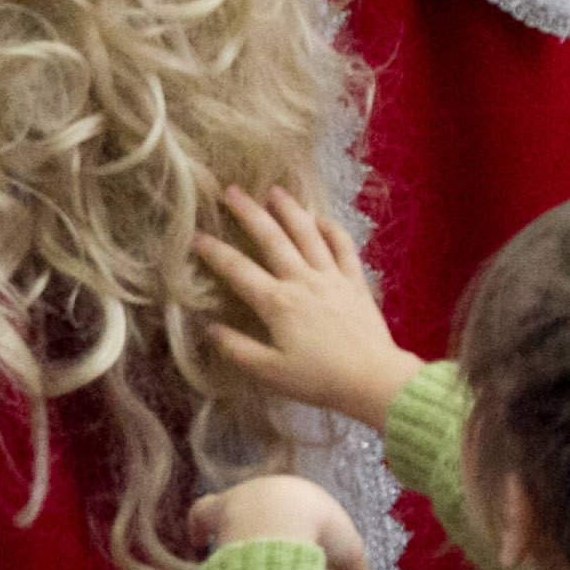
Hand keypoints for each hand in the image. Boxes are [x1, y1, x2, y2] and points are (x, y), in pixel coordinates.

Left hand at [187, 473, 374, 569]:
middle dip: (263, 524)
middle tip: (266, 550)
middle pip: (263, 504)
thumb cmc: (320, 530)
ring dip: (234, 527)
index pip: (297, 506)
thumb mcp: (349, 552)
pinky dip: (199, 527)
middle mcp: (269, 489)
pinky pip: (202, 513)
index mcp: (301, 494)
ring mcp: (242, 496)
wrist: (284, 518)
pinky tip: (196, 543)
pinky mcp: (219, 508)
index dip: (294, 521)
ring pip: (233, 507)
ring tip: (237, 552)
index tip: (294, 539)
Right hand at [198, 186, 423, 430]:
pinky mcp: (355, 281)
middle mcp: (302, 280)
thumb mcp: (270, 372)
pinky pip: (343, 246)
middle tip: (232, 191)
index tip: (196, 236)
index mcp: (277, 303)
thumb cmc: (318, 379)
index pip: (238, 270)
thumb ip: (236, 348)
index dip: (214, 252)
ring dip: (289, 210)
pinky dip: (331, 228)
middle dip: (249, 213)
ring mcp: (331, 277)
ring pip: (307, 234)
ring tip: (274, 190)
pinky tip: (320, 218)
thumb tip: (208, 327)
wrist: (373, 379)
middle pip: (272, 238)